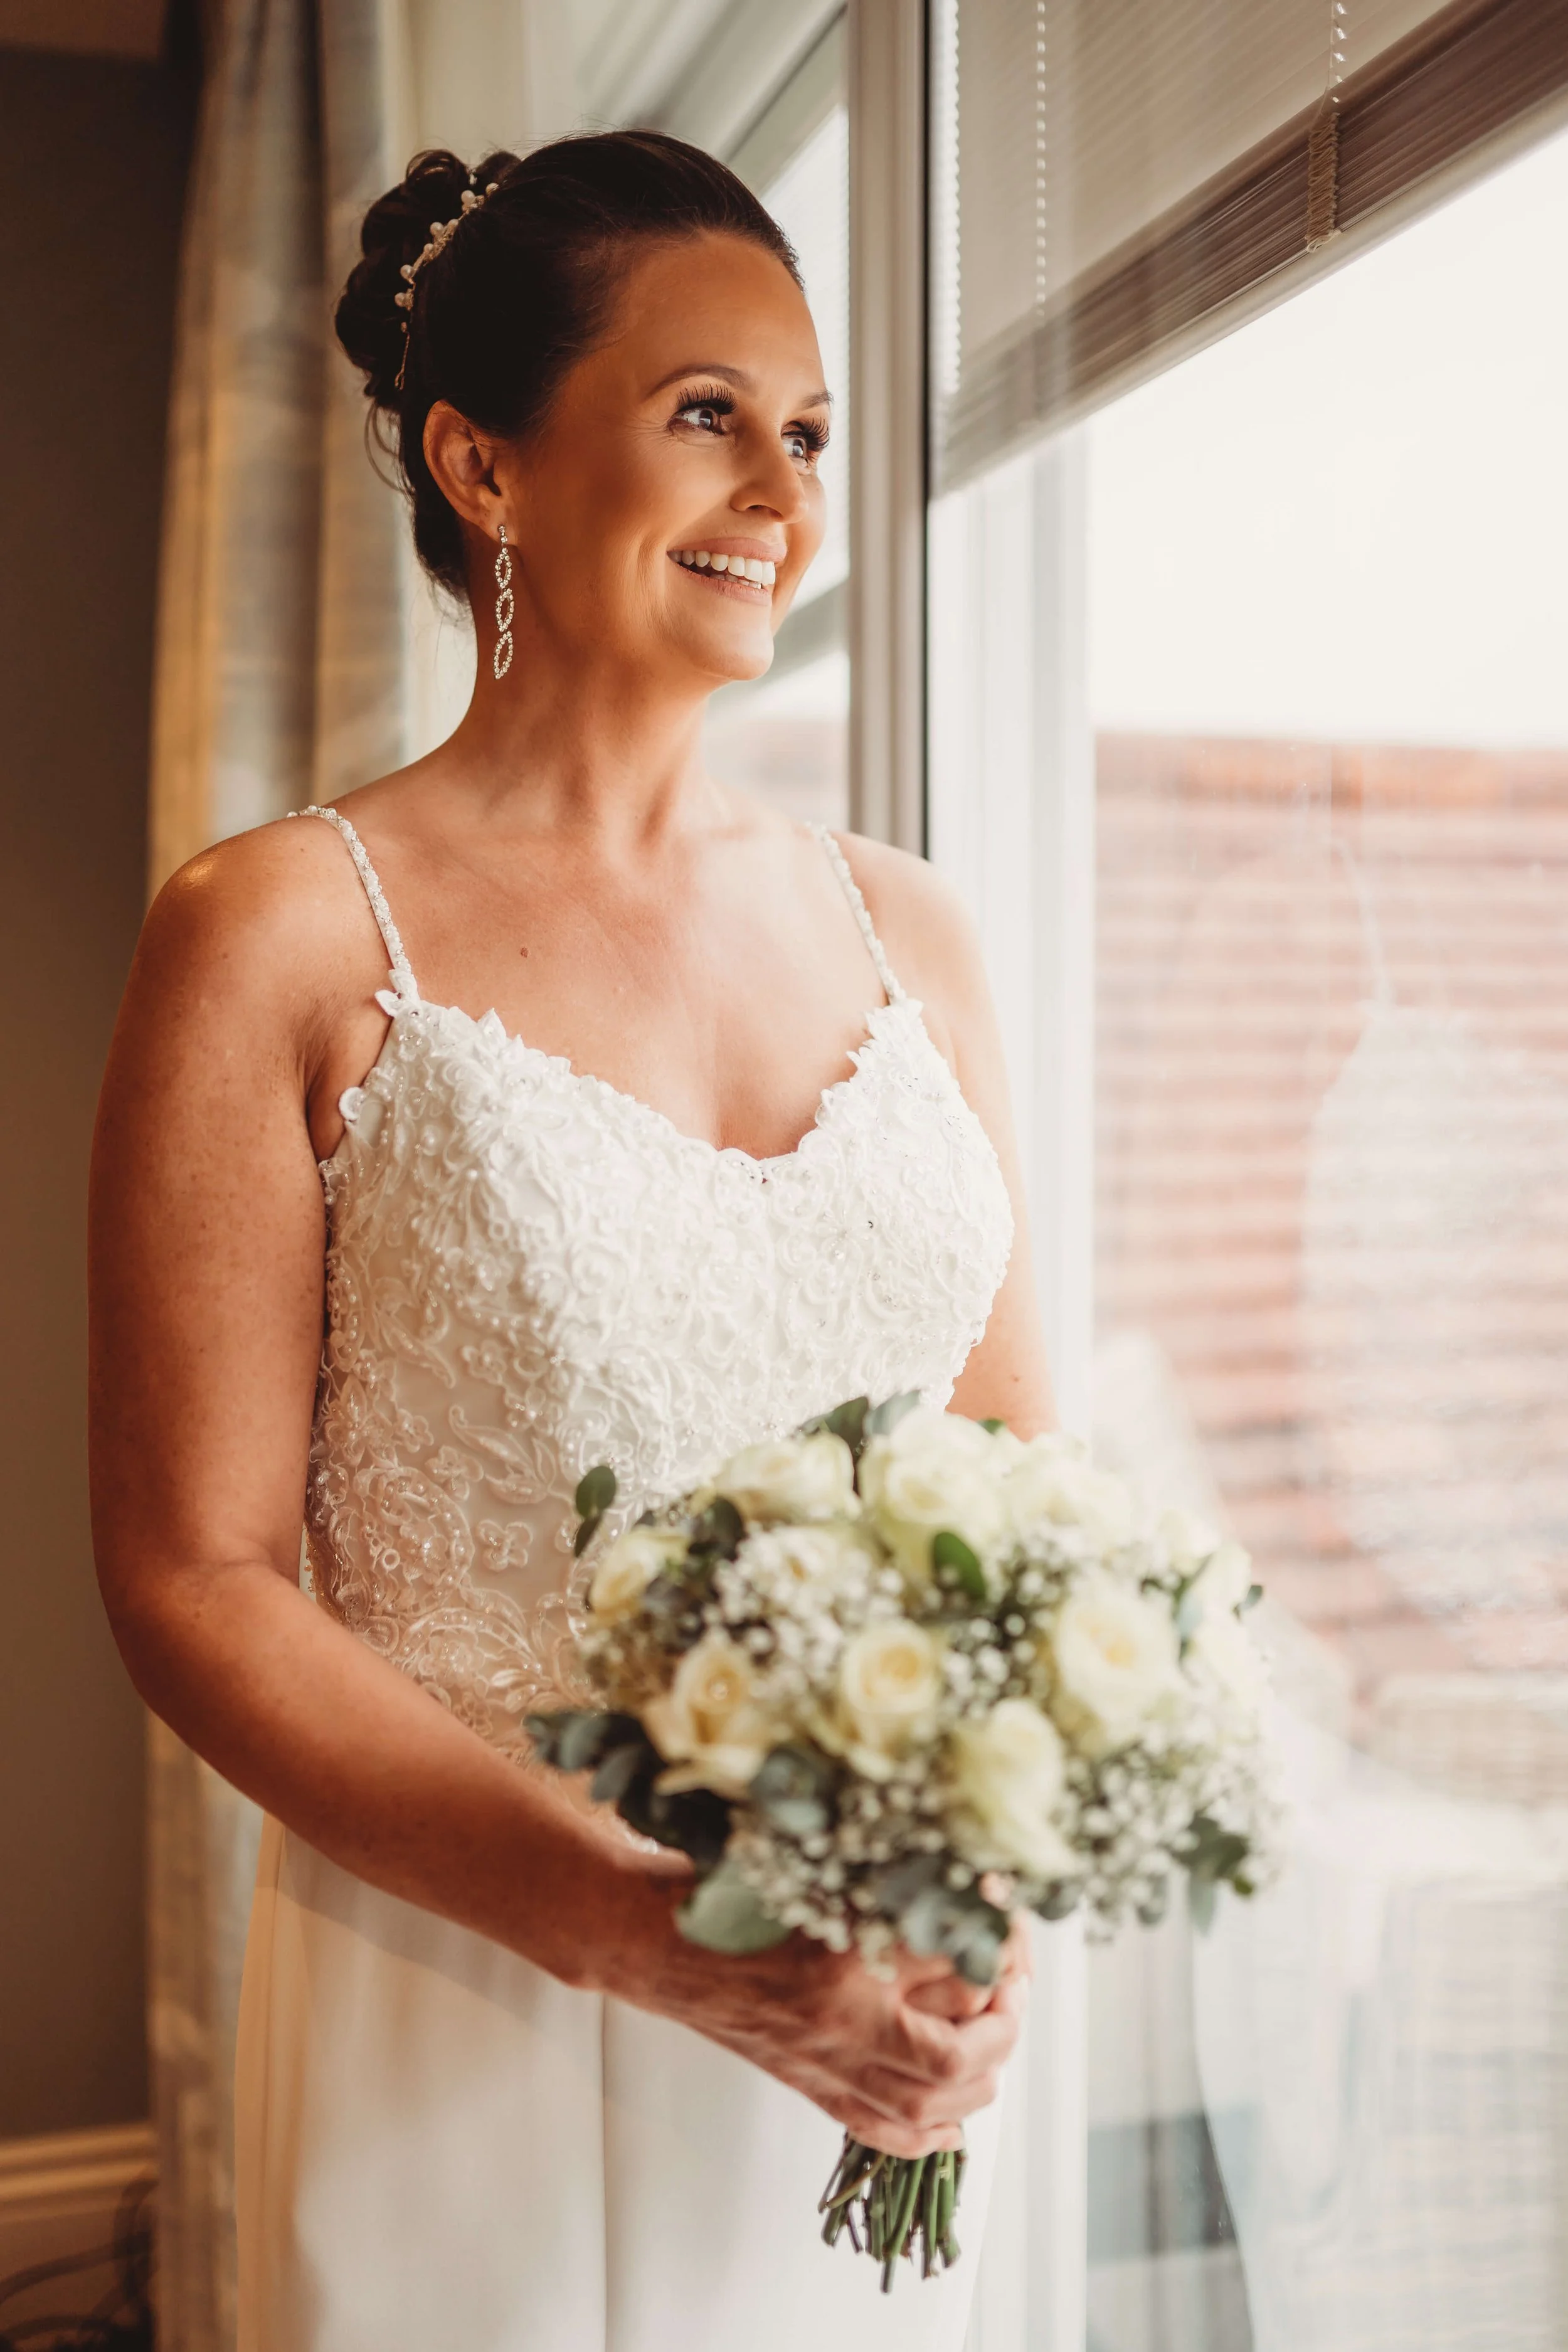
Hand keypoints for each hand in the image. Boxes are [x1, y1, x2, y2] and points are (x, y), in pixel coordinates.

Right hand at [594, 1859, 1026, 2158]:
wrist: (653, 1939)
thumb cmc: (724, 1888)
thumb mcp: (814, 1864)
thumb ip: (886, 1878)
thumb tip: (964, 1885)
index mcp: (841, 1953)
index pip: (951, 1960)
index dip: (994, 1939)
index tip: (1005, 1917)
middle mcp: (837, 2020)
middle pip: (954, 2054)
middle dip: (1002, 2024)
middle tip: (1014, 1984)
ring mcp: (822, 2061)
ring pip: (927, 2104)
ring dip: (980, 2077)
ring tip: (996, 2036)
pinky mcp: (806, 2084)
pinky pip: (882, 2131)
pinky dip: (931, 2132)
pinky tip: (955, 2115)